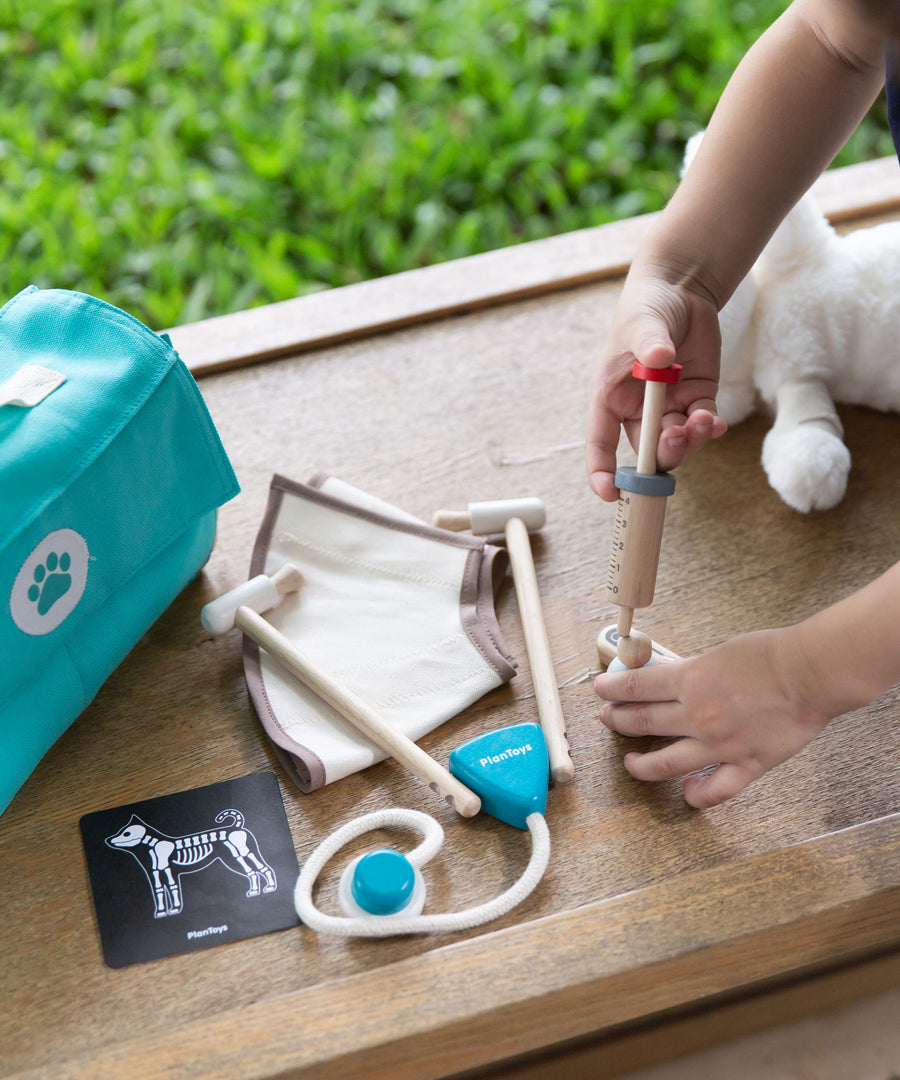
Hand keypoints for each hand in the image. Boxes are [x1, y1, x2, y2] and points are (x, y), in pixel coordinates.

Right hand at [586, 263, 726, 500]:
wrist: (681, 290)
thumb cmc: (647, 307)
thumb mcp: (643, 322)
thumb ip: (651, 342)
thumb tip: (660, 358)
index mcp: (610, 398)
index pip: (600, 443)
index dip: (602, 471)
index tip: (611, 492)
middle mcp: (638, 410)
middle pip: (646, 450)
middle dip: (661, 453)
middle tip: (677, 436)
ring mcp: (670, 407)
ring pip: (678, 443)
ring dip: (690, 441)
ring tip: (703, 422)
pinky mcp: (698, 398)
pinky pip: (703, 425)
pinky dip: (709, 428)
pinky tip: (714, 422)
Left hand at [593, 628, 832, 806]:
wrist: (810, 673)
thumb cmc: (770, 655)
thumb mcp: (719, 653)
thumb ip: (694, 671)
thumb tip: (673, 680)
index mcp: (690, 680)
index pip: (636, 686)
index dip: (612, 689)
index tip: (599, 691)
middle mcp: (697, 715)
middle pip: (643, 721)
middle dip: (618, 721)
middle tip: (606, 720)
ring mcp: (720, 744)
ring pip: (665, 764)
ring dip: (641, 764)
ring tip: (631, 762)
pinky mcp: (746, 764)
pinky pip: (715, 790)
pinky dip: (697, 796)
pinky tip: (686, 794)